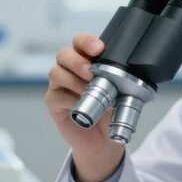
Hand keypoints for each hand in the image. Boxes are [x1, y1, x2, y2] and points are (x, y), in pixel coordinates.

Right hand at [44, 33, 124, 181]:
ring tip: (87, 89)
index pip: (80, 43)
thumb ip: (122, 81)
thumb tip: (128, 76)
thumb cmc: (109, 112)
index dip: (86, 41)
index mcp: (86, 61)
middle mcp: (70, 70)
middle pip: (64, 54)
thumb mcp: (121, 94)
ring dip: (73, 79)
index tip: (99, 48)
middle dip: (77, 60)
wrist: (103, 140)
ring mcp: (59, 85)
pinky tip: (79, 104)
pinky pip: (55, 95)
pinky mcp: (53, 102)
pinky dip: (69, 99)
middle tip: (91, 72)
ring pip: (56, 72)